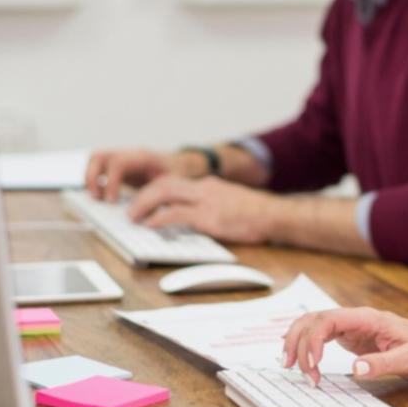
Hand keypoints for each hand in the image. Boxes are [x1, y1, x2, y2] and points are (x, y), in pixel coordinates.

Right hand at [85, 149, 206, 200]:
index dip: (111, 182)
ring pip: (94, 159)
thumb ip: (159, 197)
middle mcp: (128, 154)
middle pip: (99, 156)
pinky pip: (97, 167)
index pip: (118, 163)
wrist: (179, 165)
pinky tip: (101, 195)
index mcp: (143, 157)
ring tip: (97, 197)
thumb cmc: (177, 175)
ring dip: (90, 178)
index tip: (112, 202)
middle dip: (93, 178)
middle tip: (98, 199)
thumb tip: (148, 216)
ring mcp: (121, 157)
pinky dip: (93, 180)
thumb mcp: (173, 186)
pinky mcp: (116, 165)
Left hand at [128, 175, 276, 243]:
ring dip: (144, 204)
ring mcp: (206, 201)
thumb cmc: (257, 215)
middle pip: (164, 183)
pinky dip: (159, 218)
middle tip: (130, 210)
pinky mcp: (210, 217)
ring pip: (164, 192)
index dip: (152, 191)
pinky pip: (177, 213)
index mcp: (208, 186)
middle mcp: (204, 189)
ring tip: (134, 217)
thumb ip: (209, 208)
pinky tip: (151, 225)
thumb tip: (190, 222)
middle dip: (142, 195)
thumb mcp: (230, 204)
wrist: (276, 215)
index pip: (173, 182)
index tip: (141, 201)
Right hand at [282, 307, 407, 384]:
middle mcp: (353, 318)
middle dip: (299, 344)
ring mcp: (348, 325)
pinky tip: (298, 359)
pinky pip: (318, 335)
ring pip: (311, 325)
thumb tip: (356, 368)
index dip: (314, 340)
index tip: (314, 364)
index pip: (328, 320)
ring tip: (289, 366)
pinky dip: (304, 345)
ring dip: (296, 342)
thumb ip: (383, 364)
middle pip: (313, 321)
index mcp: (366, 318)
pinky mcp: (346, 335)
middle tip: (299, 372)